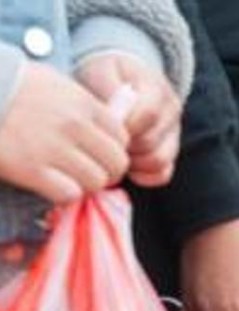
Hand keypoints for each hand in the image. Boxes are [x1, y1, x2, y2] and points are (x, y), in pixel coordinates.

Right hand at [0, 62, 128, 203]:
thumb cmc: (7, 84)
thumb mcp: (51, 83)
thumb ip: (82, 104)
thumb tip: (110, 124)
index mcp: (82, 103)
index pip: (121, 137)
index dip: (112, 149)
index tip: (97, 154)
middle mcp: (74, 126)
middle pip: (116, 163)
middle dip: (105, 172)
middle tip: (87, 173)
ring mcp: (54, 148)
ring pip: (96, 182)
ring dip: (85, 185)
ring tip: (67, 179)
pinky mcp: (32, 170)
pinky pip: (69, 194)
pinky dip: (63, 194)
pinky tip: (50, 186)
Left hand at [76, 54, 182, 186]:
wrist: (119, 80)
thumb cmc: (106, 77)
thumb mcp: (100, 71)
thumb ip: (105, 88)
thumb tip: (114, 117)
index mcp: (157, 88)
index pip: (148, 114)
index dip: (124, 126)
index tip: (103, 127)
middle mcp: (171, 113)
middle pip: (151, 142)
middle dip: (123, 146)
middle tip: (103, 141)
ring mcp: (173, 135)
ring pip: (158, 161)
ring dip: (131, 162)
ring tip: (112, 152)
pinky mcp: (170, 154)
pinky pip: (162, 174)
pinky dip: (142, 175)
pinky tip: (126, 165)